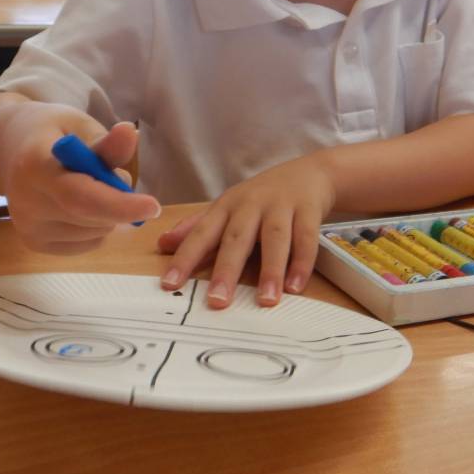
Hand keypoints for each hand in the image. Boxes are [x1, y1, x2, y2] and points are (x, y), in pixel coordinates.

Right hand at [3, 108, 159, 252]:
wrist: (12, 152)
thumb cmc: (53, 134)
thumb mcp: (79, 127)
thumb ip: (106, 142)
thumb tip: (131, 134)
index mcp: (34, 166)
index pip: (80, 196)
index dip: (119, 204)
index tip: (153, 206)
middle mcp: (25, 203)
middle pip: (90, 218)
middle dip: (121, 204)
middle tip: (117, 176)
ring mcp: (28, 229)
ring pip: (95, 233)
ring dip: (110, 214)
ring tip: (91, 185)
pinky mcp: (35, 245)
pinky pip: (88, 243)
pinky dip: (98, 226)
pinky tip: (81, 205)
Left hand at [156, 154, 336, 307]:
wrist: (310, 173)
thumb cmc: (262, 197)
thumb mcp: (228, 208)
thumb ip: (197, 228)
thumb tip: (162, 244)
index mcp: (227, 206)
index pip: (201, 233)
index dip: (185, 258)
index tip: (169, 284)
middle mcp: (251, 204)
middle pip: (237, 238)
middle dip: (226, 270)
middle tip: (217, 301)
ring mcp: (281, 205)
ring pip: (275, 238)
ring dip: (271, 269)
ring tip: (266, 300)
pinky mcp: (308, 209)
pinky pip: (305, 238)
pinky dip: (302, 263)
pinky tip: (295, 287)